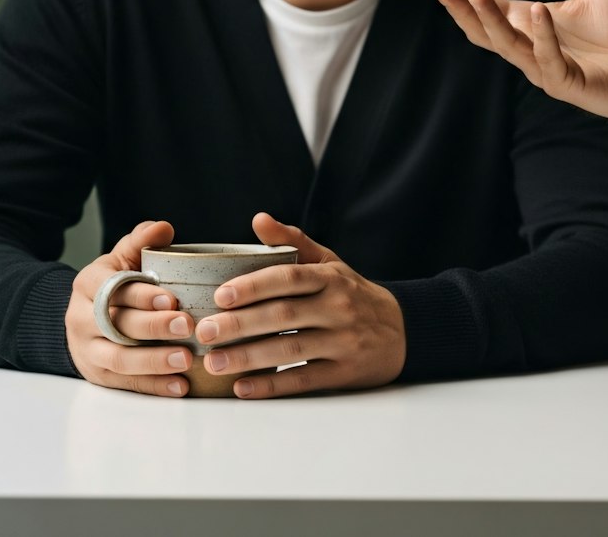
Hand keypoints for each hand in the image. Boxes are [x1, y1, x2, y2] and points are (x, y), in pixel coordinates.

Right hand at [67, 220, 195, 396]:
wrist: (82, 319)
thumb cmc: (115, 284)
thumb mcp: (121, 258)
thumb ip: (141, 241)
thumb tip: (163, 227)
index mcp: (89, 284)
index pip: (113, 289)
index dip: (142, 294)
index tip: (173, 297)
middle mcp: (82, 318)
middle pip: (117, 325)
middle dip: (153, 327)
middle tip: (187, 325)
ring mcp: (87, 350)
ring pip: (118, 359)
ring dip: (154, 362)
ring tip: (186, 359)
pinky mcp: (98, 375)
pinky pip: (125, 384)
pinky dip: (154, 386)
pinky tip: (181, 386)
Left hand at [191, 213, 406, 397]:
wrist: (403, 330)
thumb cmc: (354, 294)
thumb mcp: (330, 263)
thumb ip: (293, 241)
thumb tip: (258, 219)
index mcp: (331, 279)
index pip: (290, 278)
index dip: (254, 285)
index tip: (220, 294)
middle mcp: (339, 308)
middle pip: (283, 315)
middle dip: (239, 324)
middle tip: (204, 332)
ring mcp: (343, 342)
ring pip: (290, 349)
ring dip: (248, 357)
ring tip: (214, 362)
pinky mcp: (344, 372)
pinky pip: (303, 379)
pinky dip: (272, 385)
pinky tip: (243, 387)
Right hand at [420, 0, 607, 171]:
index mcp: (530, 23)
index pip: (486, 9)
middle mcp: (530, 46)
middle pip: (484, 30)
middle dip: (461, 9)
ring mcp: (545, 67)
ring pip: (508, 45)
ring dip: (490, 20)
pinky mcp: (567, 83)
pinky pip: (549, 59)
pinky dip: (542, 35)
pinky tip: (537, 11)